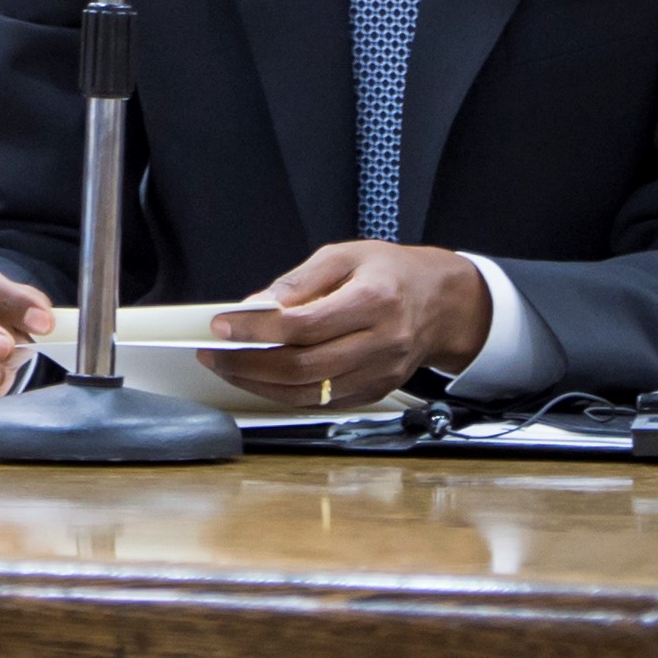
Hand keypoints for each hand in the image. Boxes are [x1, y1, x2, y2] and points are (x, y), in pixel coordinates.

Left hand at [198, 241, 487, 408]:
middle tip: (214, 353)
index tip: (223, 325)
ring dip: (260, 384)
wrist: (443, 303)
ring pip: (309, 392)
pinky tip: (261, 379)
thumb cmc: (391, 273)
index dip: (257, 329)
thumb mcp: (344, 256)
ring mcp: (380, 373)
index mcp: (374, 301)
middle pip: (303, 366)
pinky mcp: (376, 391)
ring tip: (228, 367)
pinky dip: (285, 394)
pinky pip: (322, 401)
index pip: (303, 325)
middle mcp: (381, 342)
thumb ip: (298, 283)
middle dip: (248, 364)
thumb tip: (254, 307)